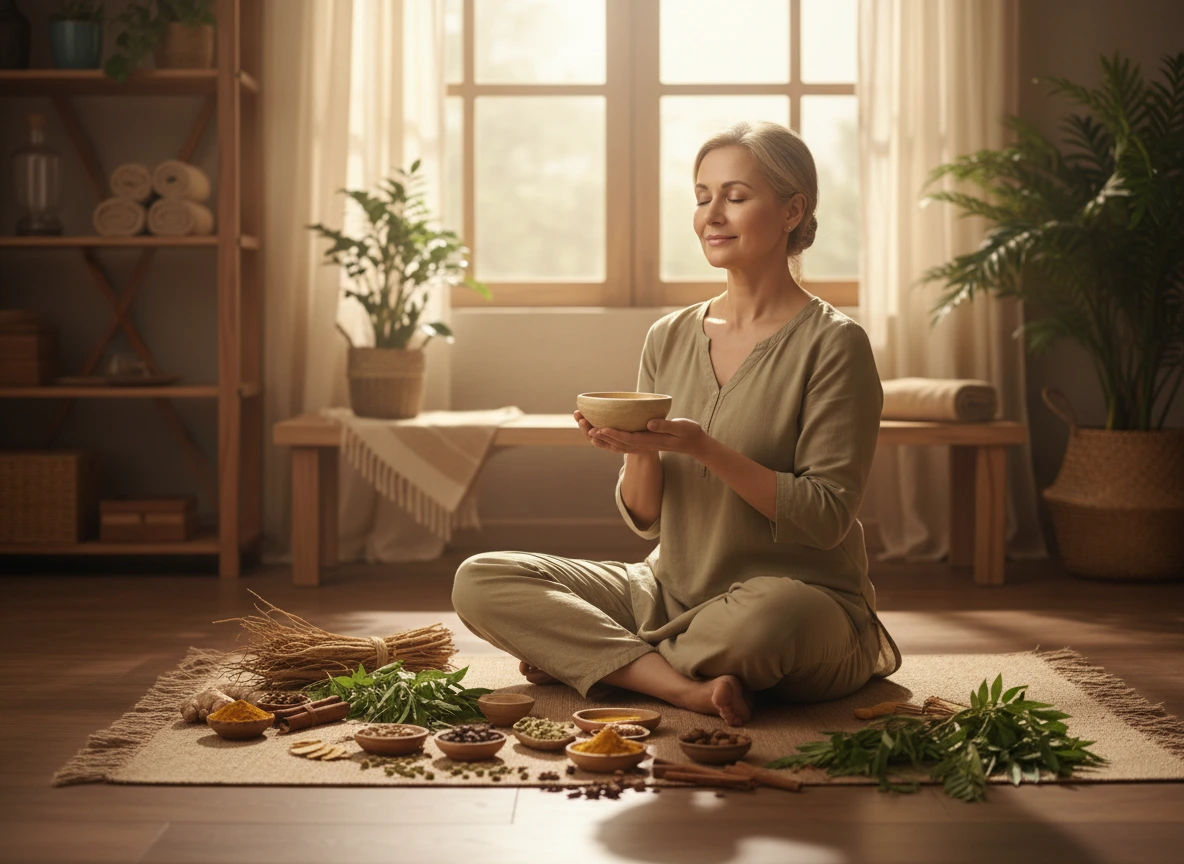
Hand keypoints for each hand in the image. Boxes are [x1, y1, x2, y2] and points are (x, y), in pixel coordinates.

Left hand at [574, 410, 706, 456]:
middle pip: (616, 443)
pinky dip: (605, 438)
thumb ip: (665, 426)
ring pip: (614, 444)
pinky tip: (595, 431)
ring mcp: (639, 446)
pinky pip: (618, 443)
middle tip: (583, 423)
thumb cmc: (688, 433)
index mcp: (650, 442)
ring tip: (583, 425)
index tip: (600, 428)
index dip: (613, 434)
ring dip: (598, 436)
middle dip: (598, 434)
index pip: (628, 439)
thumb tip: (649, 424)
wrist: (692, 443)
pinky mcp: (638, 443)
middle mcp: (641, 446)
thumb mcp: (680, 428)